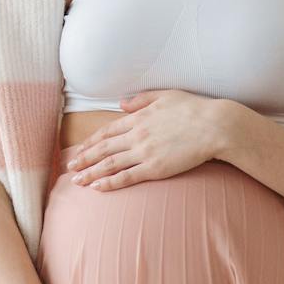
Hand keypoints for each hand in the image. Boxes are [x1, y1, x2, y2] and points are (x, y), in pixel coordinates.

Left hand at [64, 90, 230, 190]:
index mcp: (138, 117)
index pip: (107, 131)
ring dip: (91, 173)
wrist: (215, 126)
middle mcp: (136, 134)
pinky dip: (110, 182)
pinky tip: (98, 187)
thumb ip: (141, 100)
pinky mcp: (155, 168)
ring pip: (110, 164)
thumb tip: (121, 104)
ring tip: (77, 181)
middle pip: (103, 149)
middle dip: (84, 158)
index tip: (79, 149)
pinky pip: (127, 176)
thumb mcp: (165, 96)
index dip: (90, 142)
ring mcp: (144, 152)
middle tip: (69, 167)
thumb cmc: (194, 109)